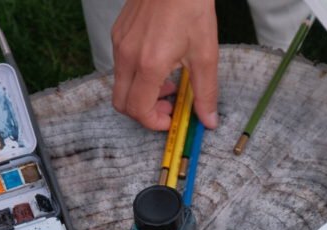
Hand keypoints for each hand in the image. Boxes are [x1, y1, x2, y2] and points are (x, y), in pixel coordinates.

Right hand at [111, 0, 219, 130]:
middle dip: (144, 112)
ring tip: (168, 82)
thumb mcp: (205, 54)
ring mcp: (119, 43)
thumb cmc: (191, 7)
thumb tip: (208, 120)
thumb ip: (205, 92)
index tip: (170, 119)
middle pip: (122, 103)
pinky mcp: (118, 34)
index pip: (138, 109)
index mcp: (149, 64)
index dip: (153, 122)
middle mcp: (128, 56)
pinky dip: (136, 75)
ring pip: (120, 85)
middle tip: (167, 106)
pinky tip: (158, 63)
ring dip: (141, 93)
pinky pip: (120, 65)